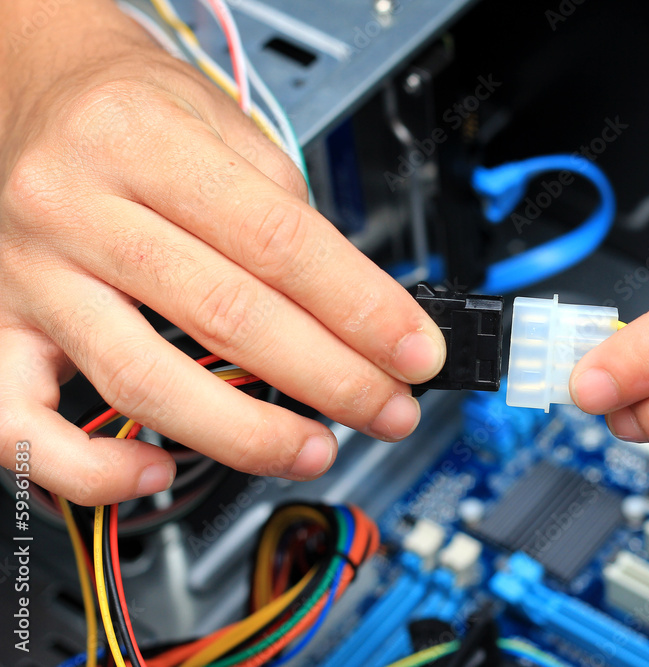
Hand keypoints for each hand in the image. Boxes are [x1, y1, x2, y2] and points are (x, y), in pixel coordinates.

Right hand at [0, 0, 444, 504]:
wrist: (30, 89)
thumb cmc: (131, 109)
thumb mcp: (222, 122)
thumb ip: (285, 212)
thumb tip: (358, 311)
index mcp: (144, 142)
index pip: (279, 240)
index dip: (362, 307)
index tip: (416, 352)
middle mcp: (76, 206)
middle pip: (225, 314)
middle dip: (330, 378)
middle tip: (389, 410)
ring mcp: (28, 275)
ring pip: (140, 378)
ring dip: (245, 433)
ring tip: (315, 450)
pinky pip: (18, 424)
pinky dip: (89, 468)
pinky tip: (156, 474)